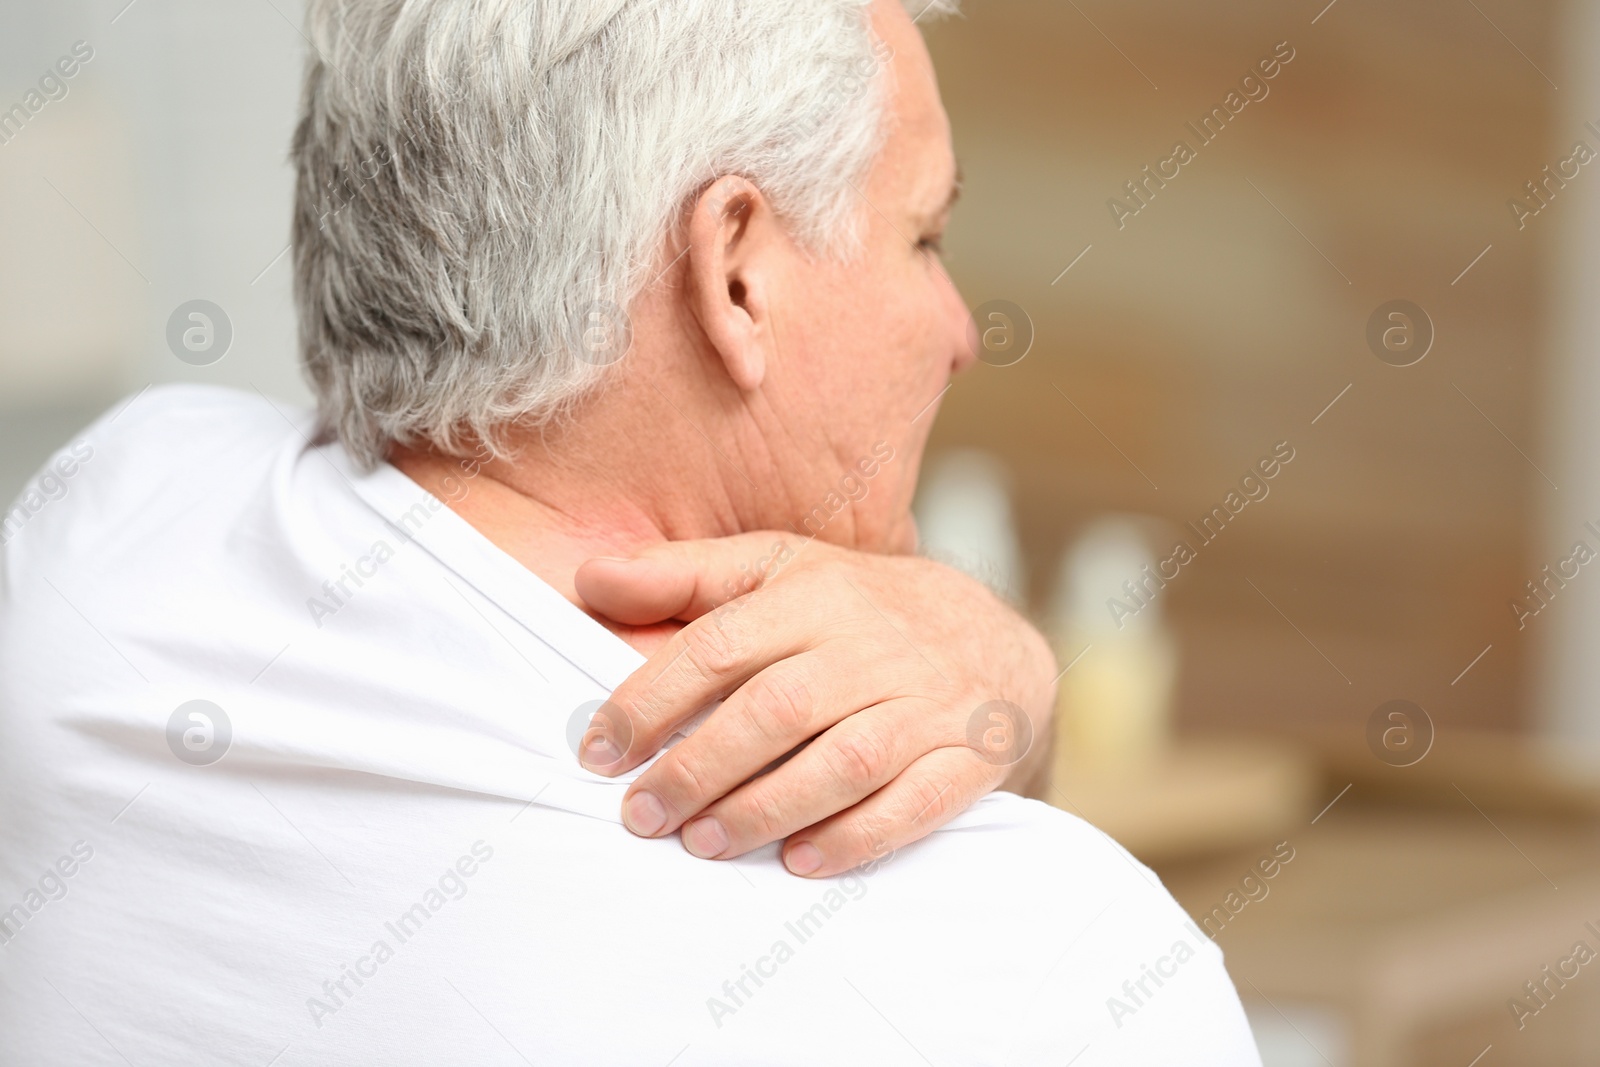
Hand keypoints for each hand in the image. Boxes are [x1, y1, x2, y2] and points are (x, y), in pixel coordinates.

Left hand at [573, 532, 1056, 876]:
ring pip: (844, 761)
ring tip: (704, 845)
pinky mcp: (969, 756)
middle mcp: (872, 646)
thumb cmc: (859, 609)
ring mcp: (926, 703)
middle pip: (777, 709)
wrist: (994, 638)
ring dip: (767, 809)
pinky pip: (917, 802)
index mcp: (816, 594)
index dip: (652, 701)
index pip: (721, 646)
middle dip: (701, 769)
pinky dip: (858, 836)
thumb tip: (589, 578)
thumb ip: (685, 574)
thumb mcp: (780, 567)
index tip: (599, 754)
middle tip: (644, 817)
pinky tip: (799, 862)